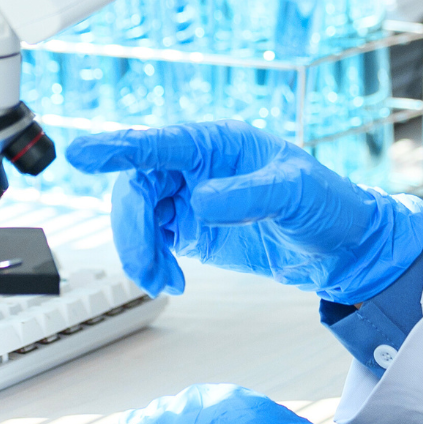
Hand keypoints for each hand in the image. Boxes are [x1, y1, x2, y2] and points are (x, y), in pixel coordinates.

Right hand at [65, 121, 422, 300]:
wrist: (339, 248)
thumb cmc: (326, 204)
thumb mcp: (295, 194)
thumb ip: (248, 196)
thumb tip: (200, 202)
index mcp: (219, 142)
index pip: (160, 142)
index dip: (119, 146)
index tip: (82, 153)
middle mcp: (198, 164)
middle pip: (138, 184)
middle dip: (132, 228)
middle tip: (146, 267)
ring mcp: (190, 195)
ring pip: (138, 214)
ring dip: (138, 250)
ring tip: (162, 281)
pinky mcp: (190, 227)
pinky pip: (150, 238)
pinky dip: (150, 262)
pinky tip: (170, 281)